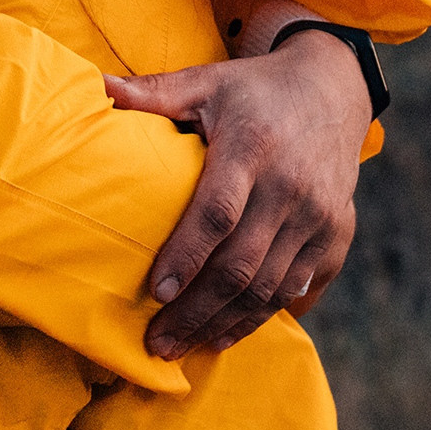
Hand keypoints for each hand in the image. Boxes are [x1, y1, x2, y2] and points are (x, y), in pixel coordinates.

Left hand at [102, 28, 371, 357]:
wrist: (332, 90)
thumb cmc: (254, 90)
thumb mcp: (206, 82)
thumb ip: (152, 92)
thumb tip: (93, 87)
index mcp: (253, 146)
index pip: (218, 212)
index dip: (187, 255)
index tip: (156, 292)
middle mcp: (292, 186)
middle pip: (242, 264)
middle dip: (197, 310)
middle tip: (158, 343)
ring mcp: (319, 216)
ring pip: (269, 286)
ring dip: (225, 324)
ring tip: (185, 347)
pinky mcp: (337, 235)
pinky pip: (297, 288)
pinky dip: (261, 317)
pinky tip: (226, 335)